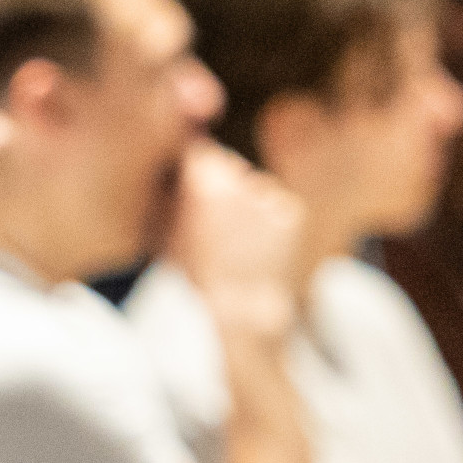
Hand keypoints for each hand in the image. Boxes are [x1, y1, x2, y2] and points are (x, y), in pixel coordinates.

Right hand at [167, 142, 303, 342]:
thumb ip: (173, 199)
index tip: (193, 182)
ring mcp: (269, 197)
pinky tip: (261, 243)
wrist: (245, 310)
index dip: (195, 167)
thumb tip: (173, 175)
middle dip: (222, 182)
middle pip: (228, 164)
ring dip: (247, 200)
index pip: (199, 152)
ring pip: (254, 184)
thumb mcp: (170, 237)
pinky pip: (277, 202)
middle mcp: (239, 184)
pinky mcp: (292, 211)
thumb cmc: (201, 276)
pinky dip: (270, 217)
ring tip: (240, 237)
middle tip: (217, 216)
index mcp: (204, 187)